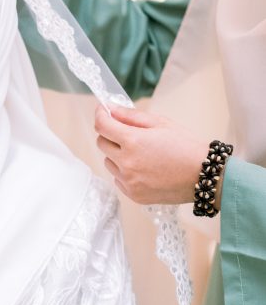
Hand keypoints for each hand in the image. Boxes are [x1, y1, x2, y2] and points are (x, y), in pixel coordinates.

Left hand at [95, 104, 209, 205]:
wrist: (204, 175)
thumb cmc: (185, 146)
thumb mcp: (161, 123)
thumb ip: (131, 116)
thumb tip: (110, 109)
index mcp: (133, 141)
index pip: (102, 125)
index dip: (100, 115)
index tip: (103, 111)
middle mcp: (126, 162)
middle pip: (101, 143)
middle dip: (110, 134)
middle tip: (126, 133)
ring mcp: (129, 181)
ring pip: (109, 162)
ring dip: (117, 155)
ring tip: (140, 154)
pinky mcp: (133, 195)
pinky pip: (118, 179)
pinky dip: (125, 172)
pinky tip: (144, 169)